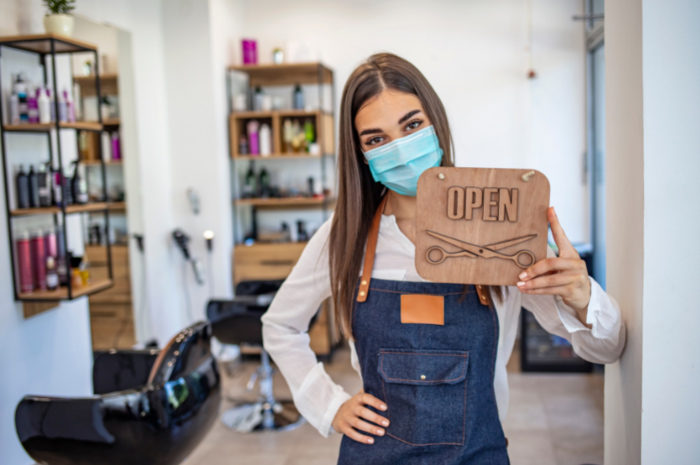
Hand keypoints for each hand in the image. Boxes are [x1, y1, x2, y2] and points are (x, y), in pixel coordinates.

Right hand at [332, 391, 388, 444]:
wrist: (337, 413)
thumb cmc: (356, 405)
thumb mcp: (361, 397)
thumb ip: (372, 393)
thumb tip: (389, 391)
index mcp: (357, 398)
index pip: (366, 398)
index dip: (375, 402)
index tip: (386, 407)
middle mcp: (351, 407)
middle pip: (363, 412)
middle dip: (375, 418)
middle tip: (387, 423)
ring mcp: (346, 417)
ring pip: (358, 423)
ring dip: (370, 428)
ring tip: (382, 433)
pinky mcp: (343, 427)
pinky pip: (352, 434)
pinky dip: (361, 438)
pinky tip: (371, 441)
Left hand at [516, 207, 591, 321]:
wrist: (584, 295)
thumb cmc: (569, 276)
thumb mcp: (563, 264)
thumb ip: (550, 260)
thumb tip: (528, 255)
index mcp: (571, 253)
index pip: (561, 235)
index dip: (555, 223)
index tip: (549, 209)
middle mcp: (575, 263)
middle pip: (551, 263)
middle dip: (534, 270)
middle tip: (521, 275)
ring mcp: (574, 277)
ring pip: (549, 280)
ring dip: (532, 283)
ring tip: (520, 284)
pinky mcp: (571, 290)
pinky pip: (550, 290)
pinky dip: (536, 291)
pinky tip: (526, 290)